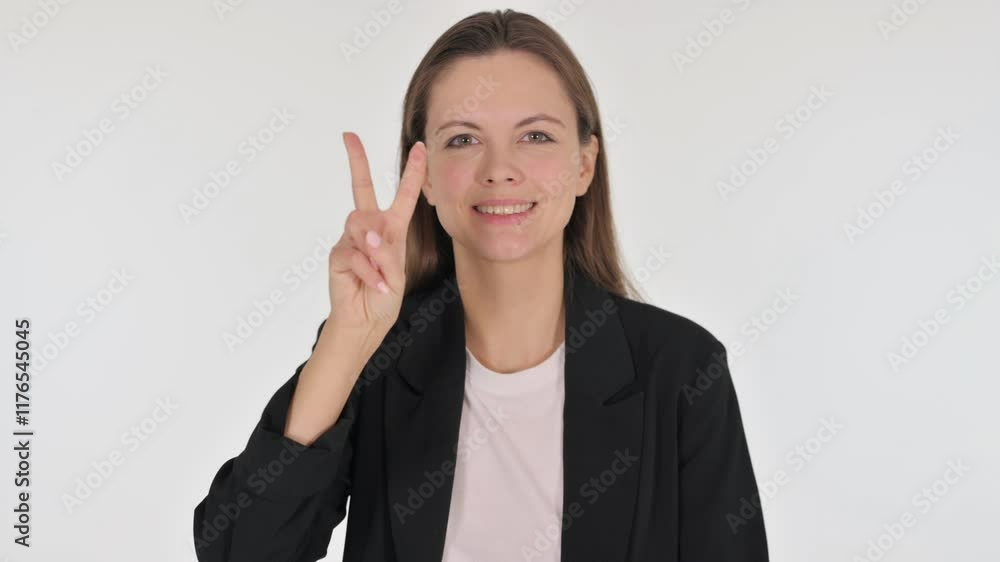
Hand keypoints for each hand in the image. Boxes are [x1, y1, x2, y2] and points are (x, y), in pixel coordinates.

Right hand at [327, 132, 425, 335]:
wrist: (366, 321)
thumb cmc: (384, 296)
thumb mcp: (397, 272)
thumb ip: (386, 251)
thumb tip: (367, 237)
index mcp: (392, 229)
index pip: (402, 195)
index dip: (412, 172)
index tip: (419, 147)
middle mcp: (370, 229)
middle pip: (362, 189)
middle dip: (357, 160)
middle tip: (349, 136)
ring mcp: (351, 240)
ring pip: (360, 226)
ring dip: (375, 252)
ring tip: (381, 274)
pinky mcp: (337, 255)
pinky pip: (353, 254)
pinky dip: (368, 272)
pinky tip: (374, 286)